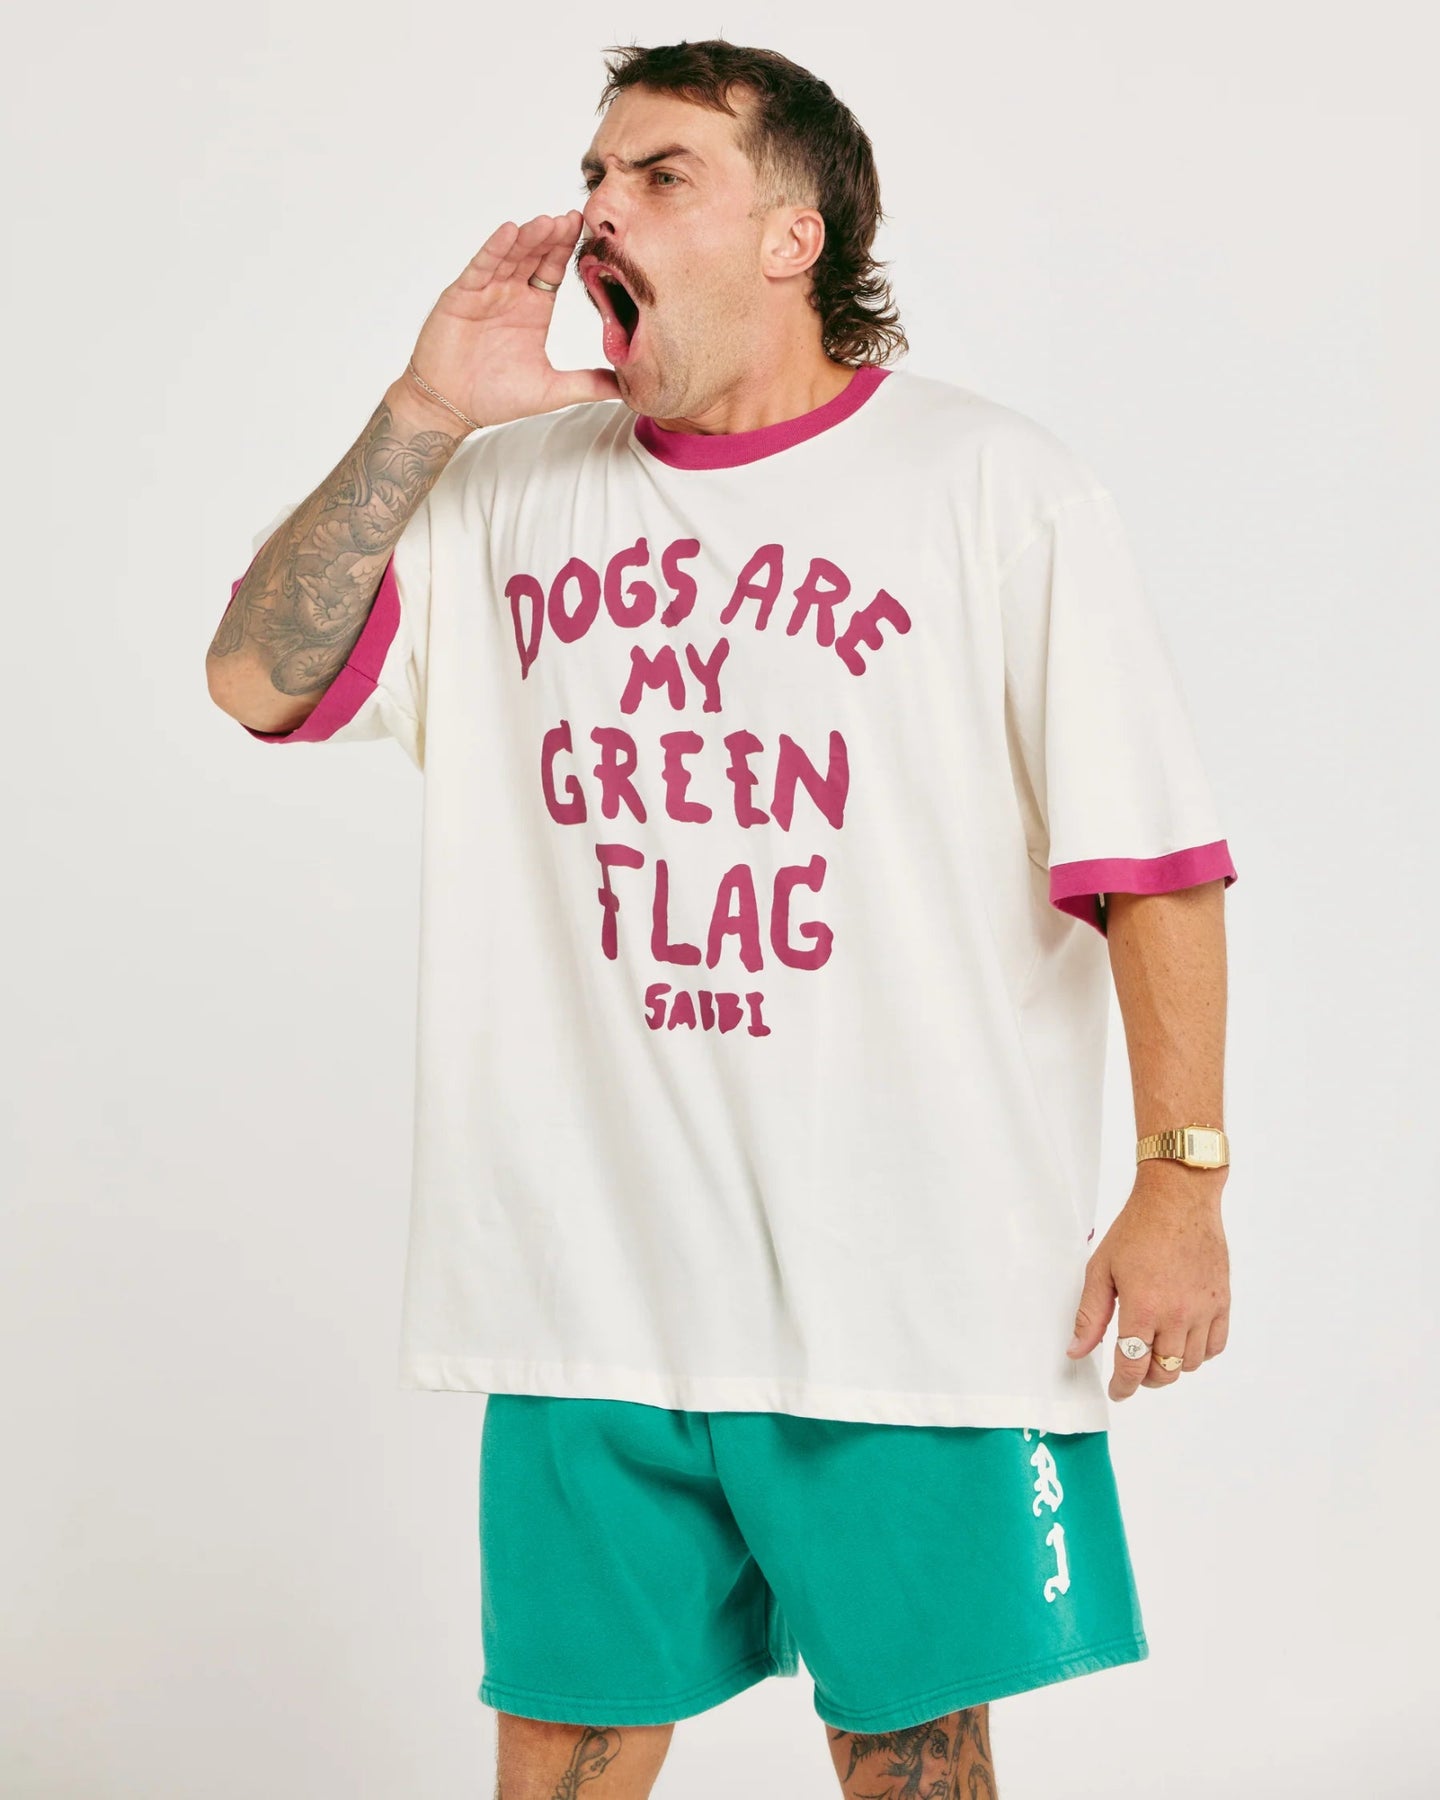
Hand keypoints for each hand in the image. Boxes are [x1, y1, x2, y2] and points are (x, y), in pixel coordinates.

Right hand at [407, 211, 621, 429]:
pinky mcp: (462, 295)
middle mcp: (511, 295)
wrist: (451, 407)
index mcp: (534, 309)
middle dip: (553, 237)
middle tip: (574, 218)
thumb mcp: (551, 391)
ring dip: (528, 238)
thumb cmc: (495, 398)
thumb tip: (627, 387)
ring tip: (548, 222)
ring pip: (510, 255)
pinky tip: (510, 232)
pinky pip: (481, 267)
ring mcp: (486, 292)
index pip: (555, 271)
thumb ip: (588, 384)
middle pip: (535, 256)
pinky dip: (495, 249)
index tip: (590, 232)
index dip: (569, 251)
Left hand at [1066, 1168, 1230, 1400]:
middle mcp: (1177, 1314)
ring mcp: (1204, 1309)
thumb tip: (1077, 1350)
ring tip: (1156, 1350)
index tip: (1118, 1391)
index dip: (1123, 1386)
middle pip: (1164, 1372)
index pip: (1133, 1366)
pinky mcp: (1222, 1302)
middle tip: (1133, 1369)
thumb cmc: (1138, 1228)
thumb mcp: (1101, 1269)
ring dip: (1172, 1366)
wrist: (1179, 1200)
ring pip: (1191, 1364)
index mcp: (1144, 1307)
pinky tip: (1184, 1340)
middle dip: (1144, 1379)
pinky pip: (1216, 1345)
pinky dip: (1200, 1352)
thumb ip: (1090, 1315)